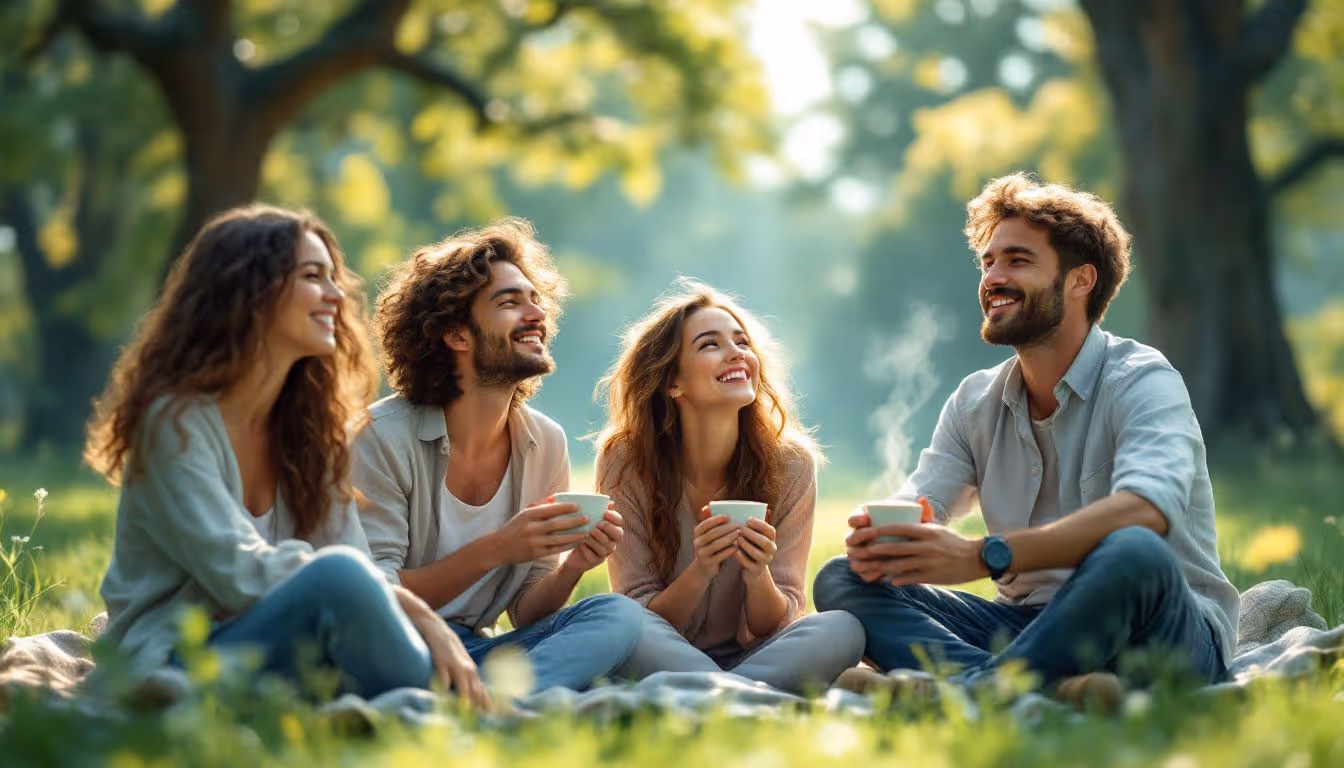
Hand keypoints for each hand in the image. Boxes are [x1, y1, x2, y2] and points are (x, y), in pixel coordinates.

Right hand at [392, 586, 491, 711]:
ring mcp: (455, 663)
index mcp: (470, 668)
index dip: (488, 706)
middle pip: (477, 693)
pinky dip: (446, 691)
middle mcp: (466, 666)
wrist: (429, 620)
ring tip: (467, 718)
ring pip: (465, 688)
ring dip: (466, 704)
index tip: (493, 719)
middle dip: (480, 710)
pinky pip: (444, 679)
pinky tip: (445, 702)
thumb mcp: (455, 657)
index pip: (482, 691)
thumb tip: (464, 691)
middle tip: (483, 724)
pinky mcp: (441, 659)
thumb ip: (459, 674)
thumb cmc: (441, 641)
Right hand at [487, 497, 588, 564]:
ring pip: (558, 538)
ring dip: (574, 535)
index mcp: (528, 515)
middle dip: (574, 521)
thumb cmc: (514, 528)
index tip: (578, 506)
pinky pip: (555, 549)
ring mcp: (534, 542)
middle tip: (587, 518)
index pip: (550, 510)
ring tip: (586, 532)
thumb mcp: (523, 513)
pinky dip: (567, 546)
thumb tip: (556, 498)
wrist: (498, 547)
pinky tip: (576, 542)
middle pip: (557, 524)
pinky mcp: (536, 554)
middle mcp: (531, 528)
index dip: (565, 507)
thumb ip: (539, 505)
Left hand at [563, 506, 625, 573]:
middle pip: (618, 535)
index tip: (605, 513)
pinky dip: (587, 550)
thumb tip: (610, 502)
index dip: (615, 518)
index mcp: (611, 528)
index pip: (620, 522)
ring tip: (587, 534)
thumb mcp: (585, 517)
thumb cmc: (579, 527)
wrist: (567, 547)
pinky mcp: (595, 561)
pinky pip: (594, 557)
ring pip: (606, 547)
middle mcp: (611, 540)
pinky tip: (580, 545)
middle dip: (609, 529)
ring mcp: (604, 552)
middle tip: (598, 524)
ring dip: (597, 540)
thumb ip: (596, 509)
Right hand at [690, 507, 738, 579]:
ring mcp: (702, 553)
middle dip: (726, 528)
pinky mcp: (708, 563)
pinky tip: (737, 546)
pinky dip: (729, 550)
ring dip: (729, 538)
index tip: (727, 516)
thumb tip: (710, 506)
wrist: (704, 567)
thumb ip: (712, 522)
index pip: (705, 524)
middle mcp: (697, 542)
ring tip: (739, 534)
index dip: (716, 519)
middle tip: (739, 525)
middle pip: (712, 533)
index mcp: (697, 532)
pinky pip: (720, 555)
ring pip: (716, 544)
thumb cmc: (710, 546)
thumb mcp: (708, 534)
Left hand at [734, 515, 777, 578]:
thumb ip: (749, 527)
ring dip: (747, 545)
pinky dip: (741, 557)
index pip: (770, 530)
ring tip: (737, 539)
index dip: (760, 524)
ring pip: (758, 554)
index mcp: (771, 539)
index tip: (748, 519)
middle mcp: (771, 550)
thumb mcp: (752, 536)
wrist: (752, 568)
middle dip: (752, 535)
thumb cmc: (750, 546)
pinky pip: (749, 564)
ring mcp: (765, 561)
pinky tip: (734, 551)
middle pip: (765, 542)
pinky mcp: (757, 570)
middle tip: (741, 529)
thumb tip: (738, 515)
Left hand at [845, 522, 985, 585]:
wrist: (975, 559)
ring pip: (899, 565)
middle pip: (895, 548)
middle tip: (863, 551)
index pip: (900, 528)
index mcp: (927, 532)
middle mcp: (927, 546)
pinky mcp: (931, 576)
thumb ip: (925, 517)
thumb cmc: (952, 543)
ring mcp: (929, 562)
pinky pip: (909, 578)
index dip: (882, 530)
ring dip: (882, 567)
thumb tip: (917, 500)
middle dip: (876, 550)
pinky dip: (897, 580)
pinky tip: (888, 580)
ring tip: (870, 568)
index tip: (868, 531)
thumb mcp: (938, 528)